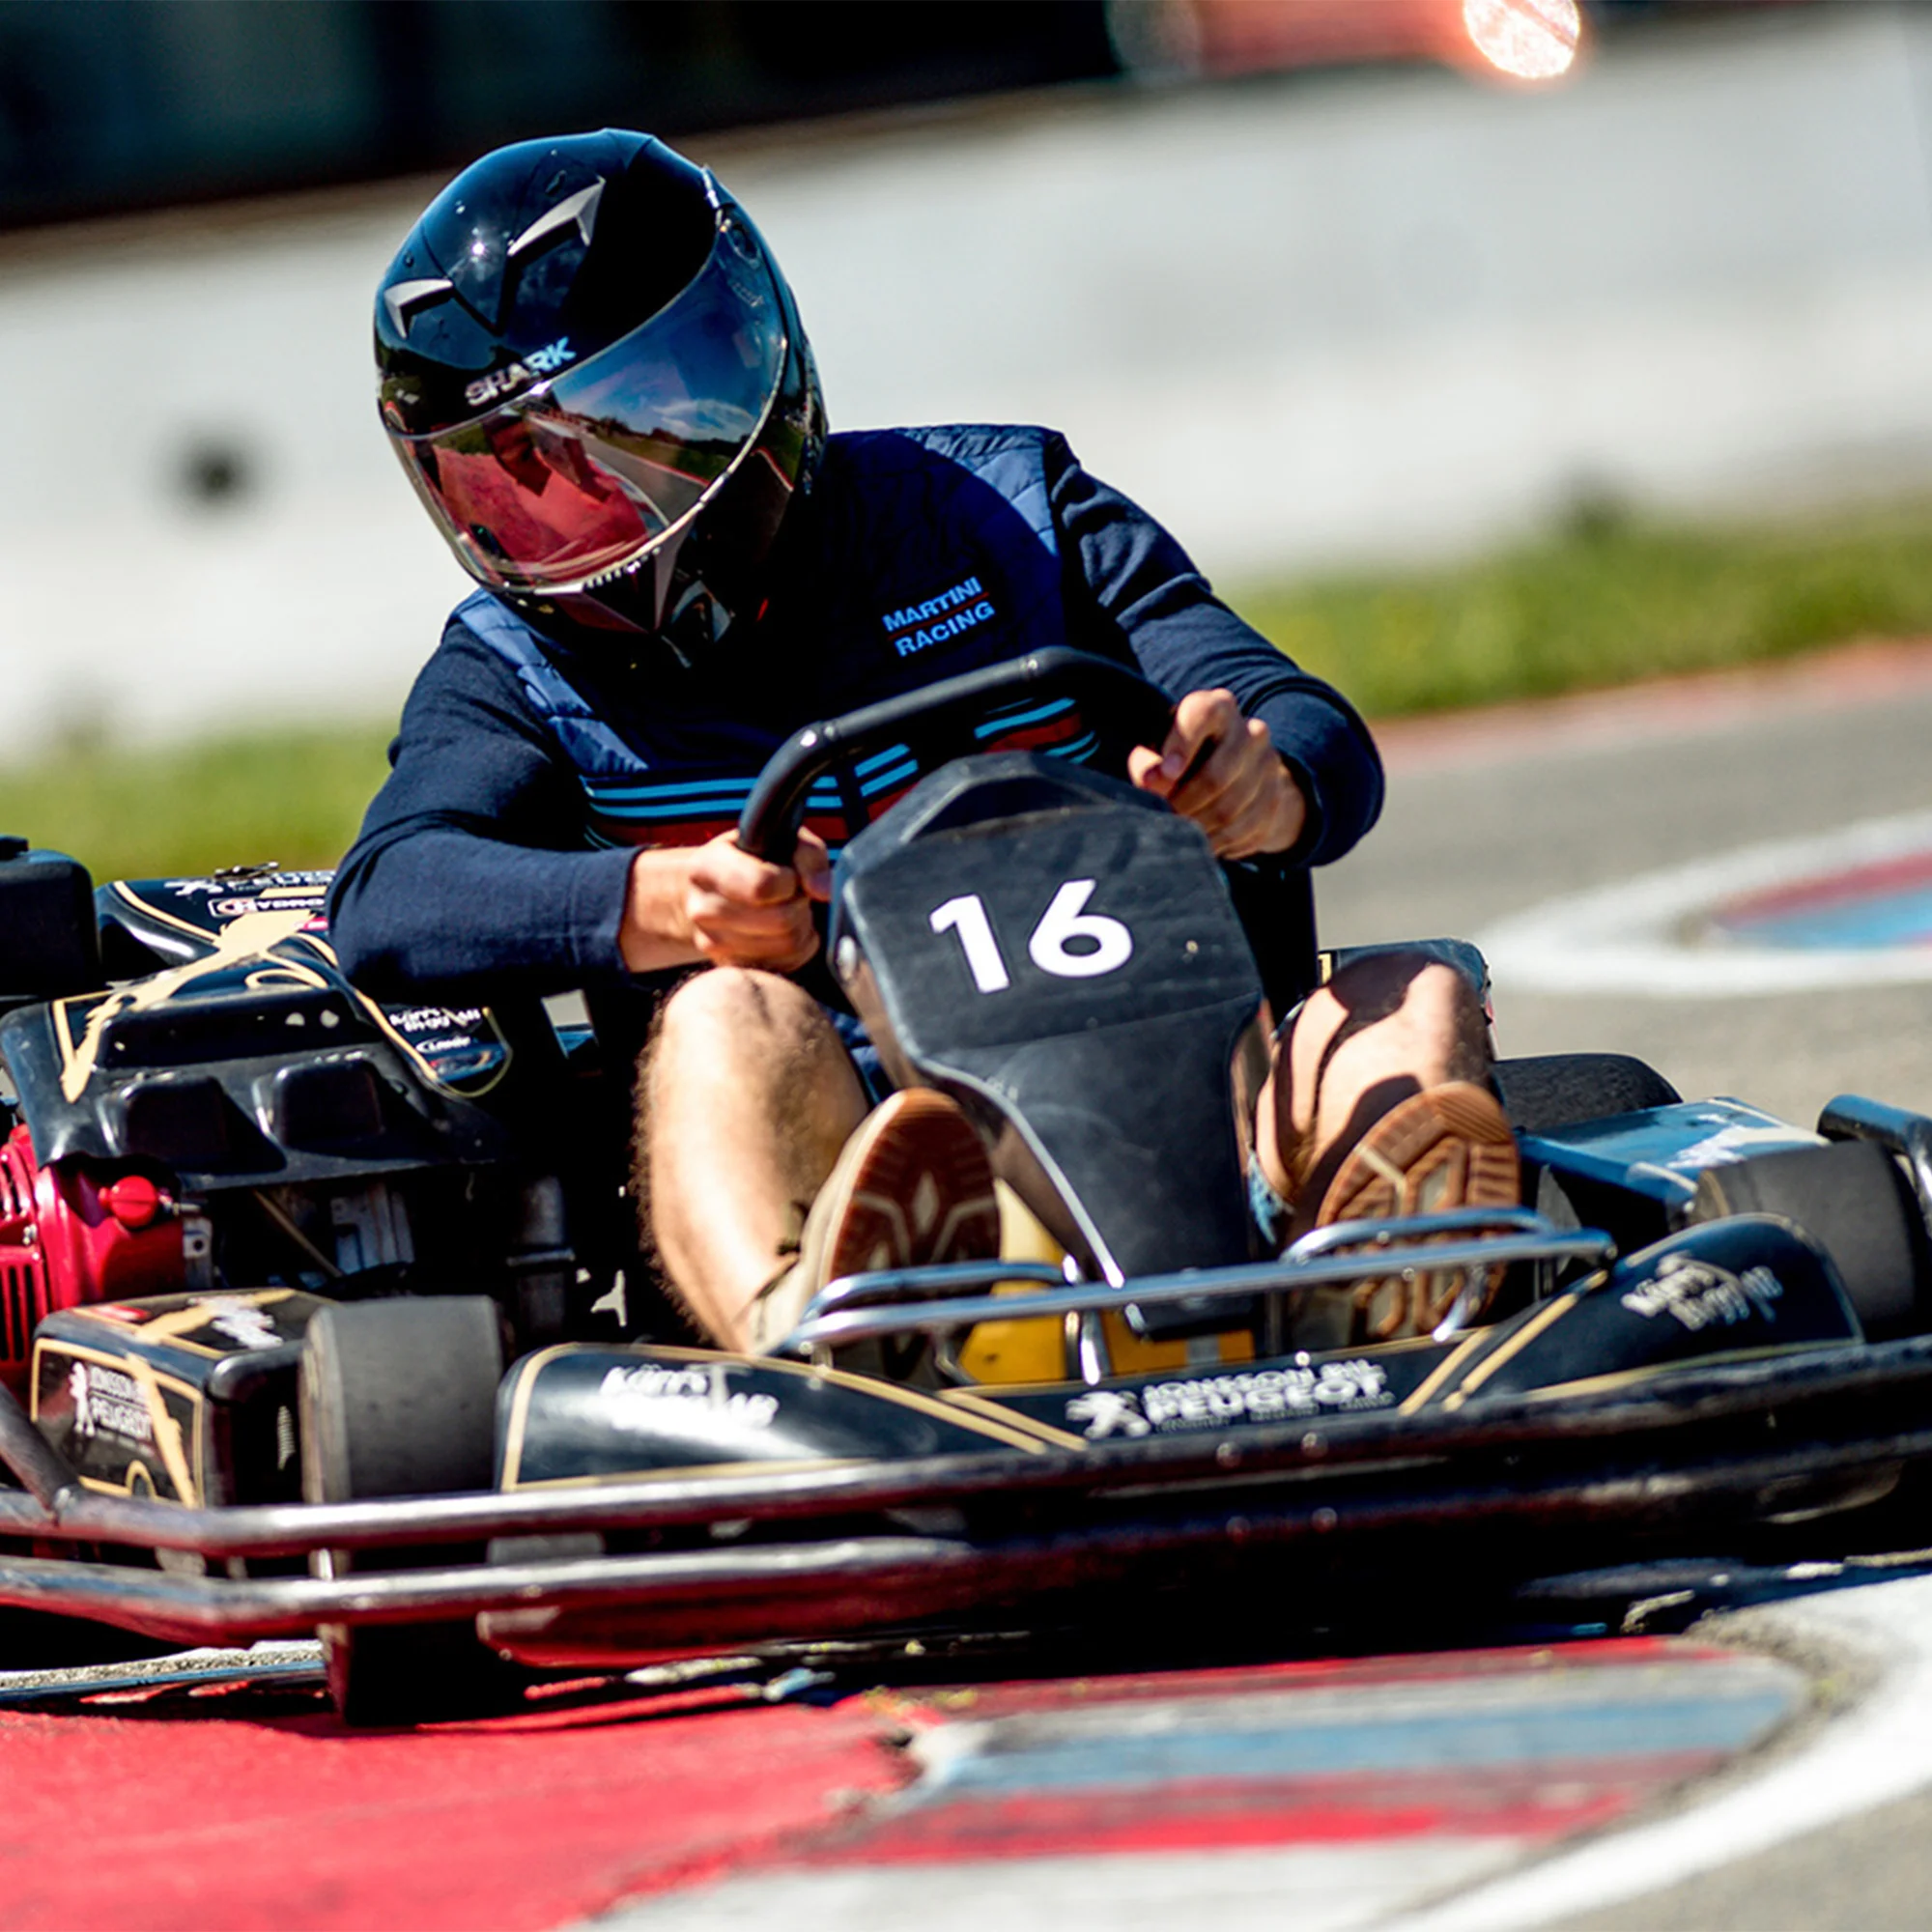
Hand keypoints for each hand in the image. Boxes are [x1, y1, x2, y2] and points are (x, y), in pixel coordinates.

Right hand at [621, 828, 831, 973]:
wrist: (707, 890)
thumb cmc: (752, 859)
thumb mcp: (780, 839)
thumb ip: (809, 855)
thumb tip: (823, 891)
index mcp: (706, 867)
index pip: (762, 886)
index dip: (790, 881)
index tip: (788, 875)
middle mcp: (702, 908)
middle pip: (780, 920)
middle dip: (799, 904)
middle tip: (793, 894)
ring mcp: (711, 943)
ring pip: (786, 945)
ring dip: (800, 926)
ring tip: (787, 909)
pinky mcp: (728, 966)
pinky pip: (784, 965)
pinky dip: (796, 949)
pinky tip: (784, 931)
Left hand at [1128, 687, 1306, 859]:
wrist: (1232, 770)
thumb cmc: (1180, 756)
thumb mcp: (1158, 750)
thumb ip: (1148, 763)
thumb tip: (1149, 783)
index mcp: (1217, 707)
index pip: (1202, 715)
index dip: (1180, 746)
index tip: (1158, 778)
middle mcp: (1250, 731)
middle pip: (1217, 776)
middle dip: (1183, 804)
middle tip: (1162, 818)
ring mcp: (1269, 765)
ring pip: (1231, 809)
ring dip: (1198, 829)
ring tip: (1176, 835)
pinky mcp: (1277, 797)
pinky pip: (1247, 829)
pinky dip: (1220, 843)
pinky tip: (1201, 843)